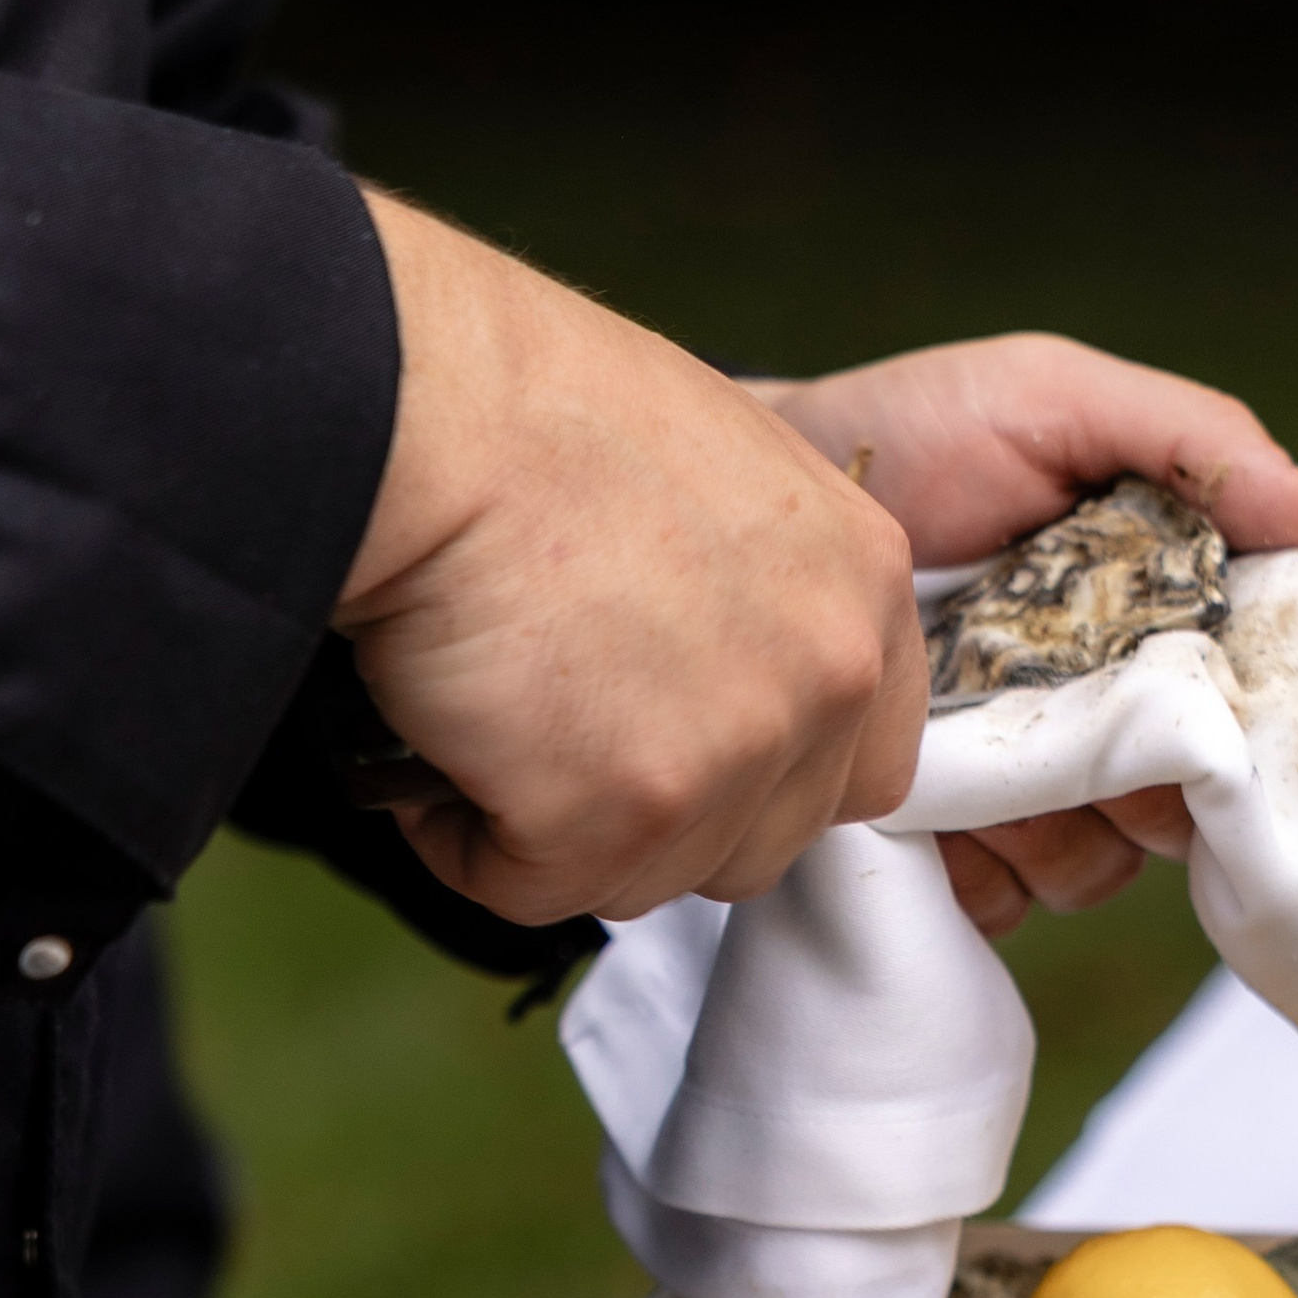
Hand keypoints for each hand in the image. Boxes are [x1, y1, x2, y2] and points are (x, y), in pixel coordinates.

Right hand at [339, 196, 927, 923]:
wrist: (432, 408)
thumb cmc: (536, 414)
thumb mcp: (720, 480)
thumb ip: (763, 598)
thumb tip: (712, 679)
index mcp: (863, 587)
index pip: (865, 764)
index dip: (764, 775)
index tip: (678, 741)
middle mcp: (828, 675)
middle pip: (760, 844)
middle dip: (660, 815)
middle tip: (560, 728)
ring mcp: (733, 752)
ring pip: (648, 876)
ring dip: (560, 831)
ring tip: (487, 721)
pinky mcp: (623, 810)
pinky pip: (538, 889)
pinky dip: (471, 842)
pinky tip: (441, 746)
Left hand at [750, 334, 1297, 938]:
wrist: (752, 502)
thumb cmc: (914, 434)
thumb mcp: (1056, 400)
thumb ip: (1196, 444)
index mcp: (1162, 627)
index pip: (1255, 712)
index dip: (1250, 724)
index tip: (1210, 697)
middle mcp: (1108, 719)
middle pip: (1193, 814)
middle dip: (1152, 786)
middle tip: (1083, 724)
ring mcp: (1029, 791)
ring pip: (1105, 868)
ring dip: (1058, 827)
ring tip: (982, 748)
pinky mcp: (949, 850)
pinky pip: (1008, 906)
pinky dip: (981, 872)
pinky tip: (933, 805)